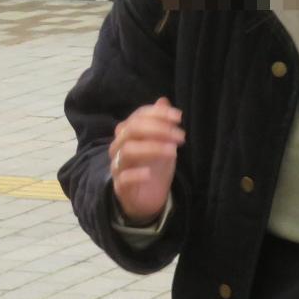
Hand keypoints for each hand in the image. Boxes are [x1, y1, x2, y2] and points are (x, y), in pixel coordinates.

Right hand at [110, 98, 183, 225]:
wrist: (148, 198)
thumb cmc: (154, 166)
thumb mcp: (162, 143)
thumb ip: (160, 122)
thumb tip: (163, 100)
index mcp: (127, 133)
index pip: (137, 116)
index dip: (157, 114)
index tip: (178, 117)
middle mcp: (118, 147)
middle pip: (132, 130)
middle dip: (158, 129)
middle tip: (180, 135)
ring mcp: (118, 166)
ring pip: (127, 151)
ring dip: (152, 148)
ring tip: (173, 151)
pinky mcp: (121, 187)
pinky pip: (123, 178)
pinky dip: (136, 174)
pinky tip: (149, 173)